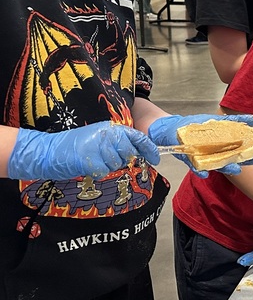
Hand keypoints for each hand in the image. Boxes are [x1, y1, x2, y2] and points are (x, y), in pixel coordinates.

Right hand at [7, 122, 159, 179]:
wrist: (49, 150)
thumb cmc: (75, 145)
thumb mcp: (98, 136)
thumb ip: (116, 141)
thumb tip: (136, 151)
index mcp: (110, 128)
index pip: (137, 137)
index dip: (150, 149)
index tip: (156, 158)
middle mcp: (107, 135)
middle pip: (129, 153)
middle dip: (124, 159)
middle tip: (111, 159)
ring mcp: (99, 147)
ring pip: (117, 164)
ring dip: (108, 166)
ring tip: (94, 159)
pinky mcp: (91, 160)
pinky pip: (104, 171)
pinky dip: (98, 171)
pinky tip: (89, 165)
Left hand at [148, 114, 252, 176]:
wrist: (173, 130)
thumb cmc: (196, 127)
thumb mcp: (218, 120)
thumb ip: (236, 121)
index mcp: (228, 145)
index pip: (247, 148)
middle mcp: (220, 154)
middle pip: (238, 158)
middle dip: (251, 159)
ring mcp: (207, 159)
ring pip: (221, 166)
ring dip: (229, 168)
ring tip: (237, 169)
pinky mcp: (191, 161)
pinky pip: (197, 168)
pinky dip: (201, 171)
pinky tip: (205, 174)